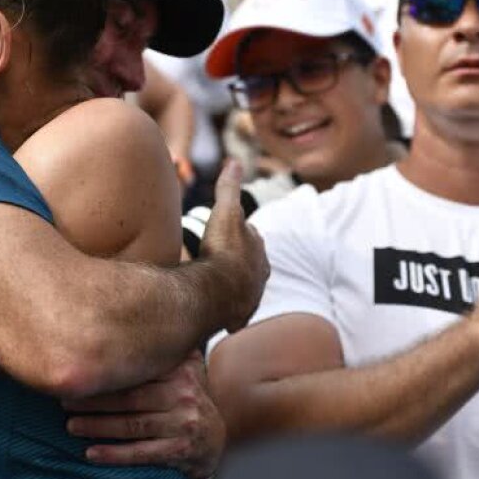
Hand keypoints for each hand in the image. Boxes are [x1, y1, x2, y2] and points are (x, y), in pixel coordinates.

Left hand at [63, 351, 224, 478]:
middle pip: (130, 398)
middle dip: (94, 401)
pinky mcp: (179, 452)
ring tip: (72, 426)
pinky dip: (114, 454)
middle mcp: (184, 396)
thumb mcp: (180, 369)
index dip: (105, 373)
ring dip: (98, 426)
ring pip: (132, 425)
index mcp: (180, 371)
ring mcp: (183, 425)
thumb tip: (113, 323)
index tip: (77, 374)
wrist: (212, 438)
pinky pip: (141, 453)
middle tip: (65, 402)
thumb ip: (159, 349)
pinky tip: (92, 453)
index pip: (138, 370)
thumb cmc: (182, 398)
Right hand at [199, 159, 268, 331]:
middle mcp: (259, 274)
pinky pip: (234, 314)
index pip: (252, 236)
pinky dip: (228, 313)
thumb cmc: (223, 250)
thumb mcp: (226, 211)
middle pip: (251, 263)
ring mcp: (250, 296)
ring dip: (234, 286)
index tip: (230, 230)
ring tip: (219, 285)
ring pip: (244, 288)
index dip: (241, 231)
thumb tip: (234, 162)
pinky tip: (219, 314)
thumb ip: (229, 187)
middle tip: (223, 258)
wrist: (219, 291)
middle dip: (240, 260)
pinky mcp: (238, 316)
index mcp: (258, 249)